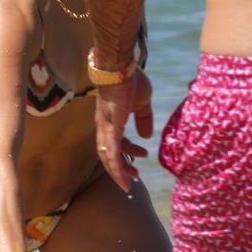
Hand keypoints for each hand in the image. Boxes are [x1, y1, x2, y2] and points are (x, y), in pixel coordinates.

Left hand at [94, 70, 152, 193]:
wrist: (119, 68)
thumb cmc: (130, 80)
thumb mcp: (142, 103)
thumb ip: (144, 119)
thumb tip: (146, 136)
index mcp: (111, 120)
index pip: (117, 142)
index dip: (129, 151)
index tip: (143, 155)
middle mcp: (104, 126)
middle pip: (109, 153)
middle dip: (121, 167)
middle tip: (135, 176)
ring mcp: (106, 128)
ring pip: (108, 157)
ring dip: (118, 172)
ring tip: (129, 183)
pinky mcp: (110, 129)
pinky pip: (111, 152)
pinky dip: (116, 167)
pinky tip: (122, 177)